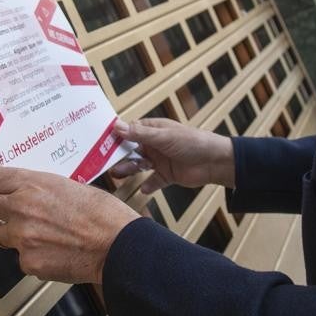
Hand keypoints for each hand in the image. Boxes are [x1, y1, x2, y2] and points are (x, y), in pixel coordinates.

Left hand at [0, 166, 137, 284]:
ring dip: (13, 234)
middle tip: (0, 211)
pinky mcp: (28, 262)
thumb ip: (40, 188)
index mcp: (32, 184)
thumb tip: (26, 191)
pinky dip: (33, 256)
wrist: (117, 245)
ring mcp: (22, 238)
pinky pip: (21, 258)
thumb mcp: (69, 185)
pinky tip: (54, 251)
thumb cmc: (103, 213)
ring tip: (38, 234)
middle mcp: (20, 208)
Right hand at [109, 118, 234, 192]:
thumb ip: (140, 134)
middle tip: (106, 163)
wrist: (214, 162)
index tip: (101, 143)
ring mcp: (160, 160)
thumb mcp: (163, 136)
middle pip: (131, 150)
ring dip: (129, 170)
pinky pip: (153, 182)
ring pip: (138, 166)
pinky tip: (143, 189)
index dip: (116, 136)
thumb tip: (116, 126)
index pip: (130, 131)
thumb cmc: (192, 142)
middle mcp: (154, 144)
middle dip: (119, 156)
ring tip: (118, 175)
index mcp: (154, 130)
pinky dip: (147, 186)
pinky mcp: (167, 176)